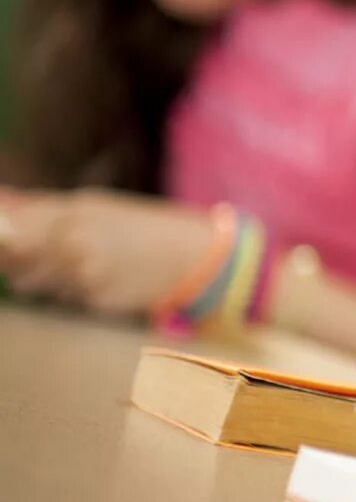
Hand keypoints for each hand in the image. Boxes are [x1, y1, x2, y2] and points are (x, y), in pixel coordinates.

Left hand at [0, 190, 218, 316]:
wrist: (190, 255)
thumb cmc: (138, 228)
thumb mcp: (94, 207)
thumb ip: (42, 207)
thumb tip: (2, 203)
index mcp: (73, 210)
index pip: (8, 223)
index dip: (1, 235)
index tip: (5, 239)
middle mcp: (74, 239)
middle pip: (11, 257)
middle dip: (13, 259)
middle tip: (36, 257)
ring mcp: (83, 271)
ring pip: (30, 282)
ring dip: (41, 277)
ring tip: (76, 266)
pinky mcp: (93, 298)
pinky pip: (61, 297)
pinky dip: (70, 291)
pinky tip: (99, 280)